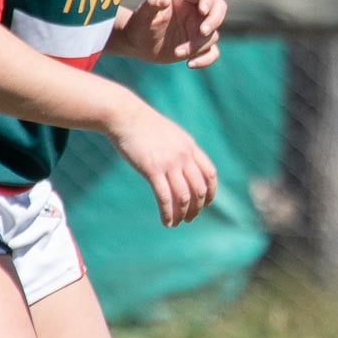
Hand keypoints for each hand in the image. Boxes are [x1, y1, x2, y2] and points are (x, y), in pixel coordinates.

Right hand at [107, 105, 217, 226]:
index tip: (205, 204)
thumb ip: (180, 149)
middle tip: (190, 218)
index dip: (211, 192)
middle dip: (197, 208)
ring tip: (177, 222)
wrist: (126, 116)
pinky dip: (168, 213)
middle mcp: (184, 156)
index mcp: (190, 147)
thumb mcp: (170, 135)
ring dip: (183, 214)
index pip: (209, 174)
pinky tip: (166, 222)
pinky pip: (164, 197)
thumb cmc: (145, 126)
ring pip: (184, 196)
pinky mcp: (152, 169)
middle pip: (199, 189)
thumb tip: (184, 163)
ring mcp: (169, 162)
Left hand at [119, 0, 227, 68]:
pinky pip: (212, 52)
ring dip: (198, 46)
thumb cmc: (140, 24)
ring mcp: (198, 29)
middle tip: (202, 32)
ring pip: (212, 34)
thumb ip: (152, 4)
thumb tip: (163, 0)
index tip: (202, 11)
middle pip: (219, 8)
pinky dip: (206, 60)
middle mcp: (195, 12)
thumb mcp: (143, 14)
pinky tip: (190, 64)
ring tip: (177, 53)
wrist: (137, 44)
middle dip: (214, 20)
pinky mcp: (198, 47)